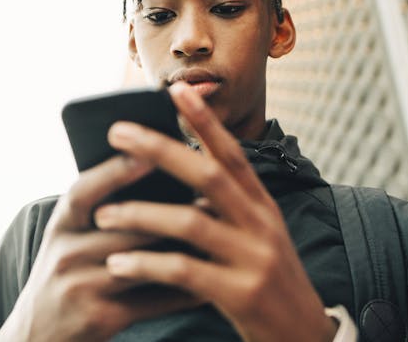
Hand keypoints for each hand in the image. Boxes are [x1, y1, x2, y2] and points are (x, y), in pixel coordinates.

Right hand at [0, 153, 201, 341]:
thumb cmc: (67, 272)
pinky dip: (183, 291)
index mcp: (61, 224)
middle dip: (169, 213)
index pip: (85, 190)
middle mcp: (66, 252)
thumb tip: (152, 167)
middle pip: (123, 227)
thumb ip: (99, 208)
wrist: (38, 334)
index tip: (150, 152)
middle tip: (211, 198)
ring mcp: (82, 287)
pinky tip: (208, 281)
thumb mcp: (69, 236)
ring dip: (183, 250)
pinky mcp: (101, 318)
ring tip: (218, 235)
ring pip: (142, 262)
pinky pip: (152, 301)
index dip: (116, 170)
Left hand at [94, 81, 337, 341]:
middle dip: (160, 150)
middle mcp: (261, 224)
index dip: (205, 120)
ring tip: (103, 214)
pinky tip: (117, 266)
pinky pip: (185, 272)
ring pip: (190, 223)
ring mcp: (253, 259)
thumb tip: (183, 174)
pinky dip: (147, 265)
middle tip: (117, 132)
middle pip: (207, 176)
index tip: (176, 91)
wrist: (305, 339)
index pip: (232, 153)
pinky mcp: (241, 295)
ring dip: (141, 215)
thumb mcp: (257, 236)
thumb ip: (227, 207)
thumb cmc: (268, 282)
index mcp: (262, 206)